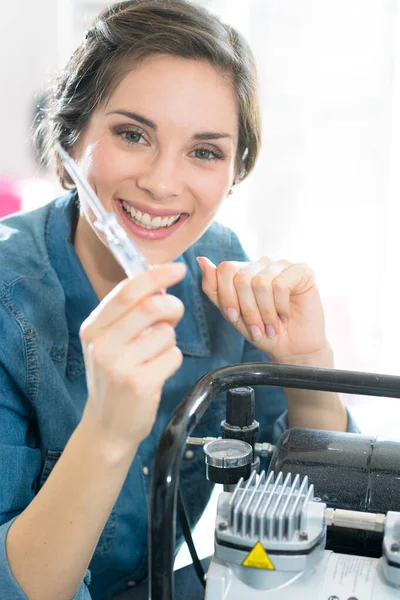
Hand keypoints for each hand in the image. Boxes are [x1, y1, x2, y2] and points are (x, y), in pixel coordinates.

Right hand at [79, 263, 185, 455]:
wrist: (107, 426)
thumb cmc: (114, 378)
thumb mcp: (110, 343)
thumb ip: (130, 315)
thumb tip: (163, 287)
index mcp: (93, 328)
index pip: (127, 291)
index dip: (156, 275)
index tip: (178, 268)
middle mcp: (102, 345)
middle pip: (150, 307)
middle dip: (172, 306)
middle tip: (174, 314)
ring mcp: (119, 366)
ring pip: (166, 333)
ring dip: (170, 340)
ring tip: (155, 354)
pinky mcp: (139, 384)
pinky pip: (173, 356)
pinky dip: (172, 360)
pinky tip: (157, 372)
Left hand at [197, 256, 328, 363]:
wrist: (291, 349)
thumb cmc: (261, 332)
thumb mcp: (231, 314)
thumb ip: (214, 288)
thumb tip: (201, 260)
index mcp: (245, 270)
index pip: (225, 269)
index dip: (227, 296)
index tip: (234, 317)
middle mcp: (263, 264)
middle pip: (242, 277)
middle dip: (248, 310)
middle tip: (258, 327)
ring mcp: (283, 265)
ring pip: (261, 282)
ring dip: (265, 312)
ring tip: (271, 325)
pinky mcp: (302, 271)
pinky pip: (281, 285)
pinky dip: (281, 306)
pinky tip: (285, 315)